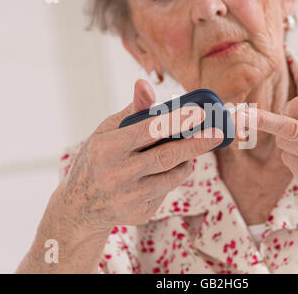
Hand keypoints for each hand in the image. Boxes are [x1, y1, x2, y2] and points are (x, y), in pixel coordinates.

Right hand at [52, 79, 223, 233]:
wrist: (79, 208)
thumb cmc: (96, 160)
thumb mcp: (104, 133)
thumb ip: (131, 112)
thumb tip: (144, 83)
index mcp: (106, 149)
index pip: (148, 131)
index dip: (176, 121)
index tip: (200, 112)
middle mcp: (117, 175)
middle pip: (166, 157)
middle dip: (196, 143)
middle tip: (218, 132)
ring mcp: (128, 198)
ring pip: (172, 176)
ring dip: (186, 161)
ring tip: (187, 152)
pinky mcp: (139, 214)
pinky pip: (167, 191)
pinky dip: (173, 178)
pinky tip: (166, 172)